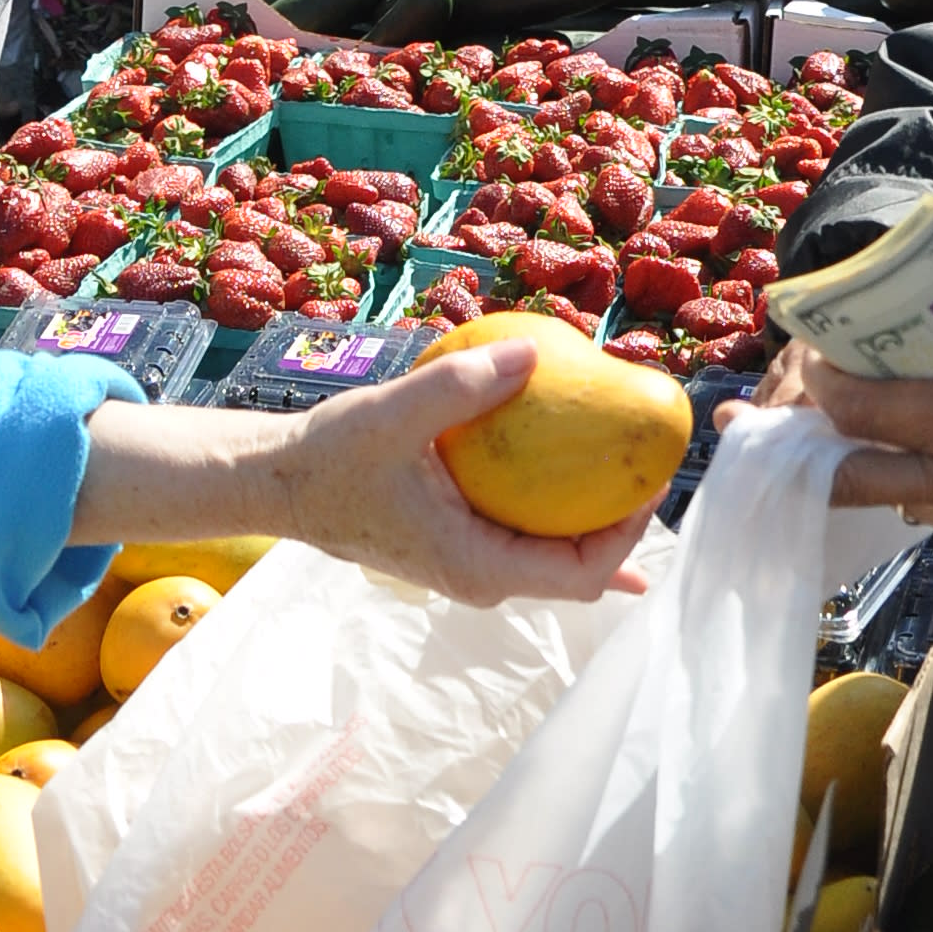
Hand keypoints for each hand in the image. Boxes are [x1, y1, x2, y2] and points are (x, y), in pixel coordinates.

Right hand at [80, 347, 652, 606]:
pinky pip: (525, 533)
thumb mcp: (393, 416)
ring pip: (554, 556)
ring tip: (631, 468)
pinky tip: (580, 476)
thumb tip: (535, 352)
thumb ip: (461, 386)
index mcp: (475, 566)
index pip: (580, 574)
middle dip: (624, 526)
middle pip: (579, 572)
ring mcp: (468, 565)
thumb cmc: (331, 457)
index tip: (650, 479)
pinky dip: (557, 510)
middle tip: (652, 463)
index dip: (630, 537)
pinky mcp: (457, 544)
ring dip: (594, 517)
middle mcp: (480, 578)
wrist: (280, 483)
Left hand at [732, 225, 932, 557]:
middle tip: (789, 404)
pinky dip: (915, 478)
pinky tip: (927, 444)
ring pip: (886, 495)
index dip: (818, 383)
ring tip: (854, 415)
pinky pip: (930, 511)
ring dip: (863, 459)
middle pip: (847, 475)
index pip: (861, 410)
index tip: (810, 353)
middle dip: (807, 440)